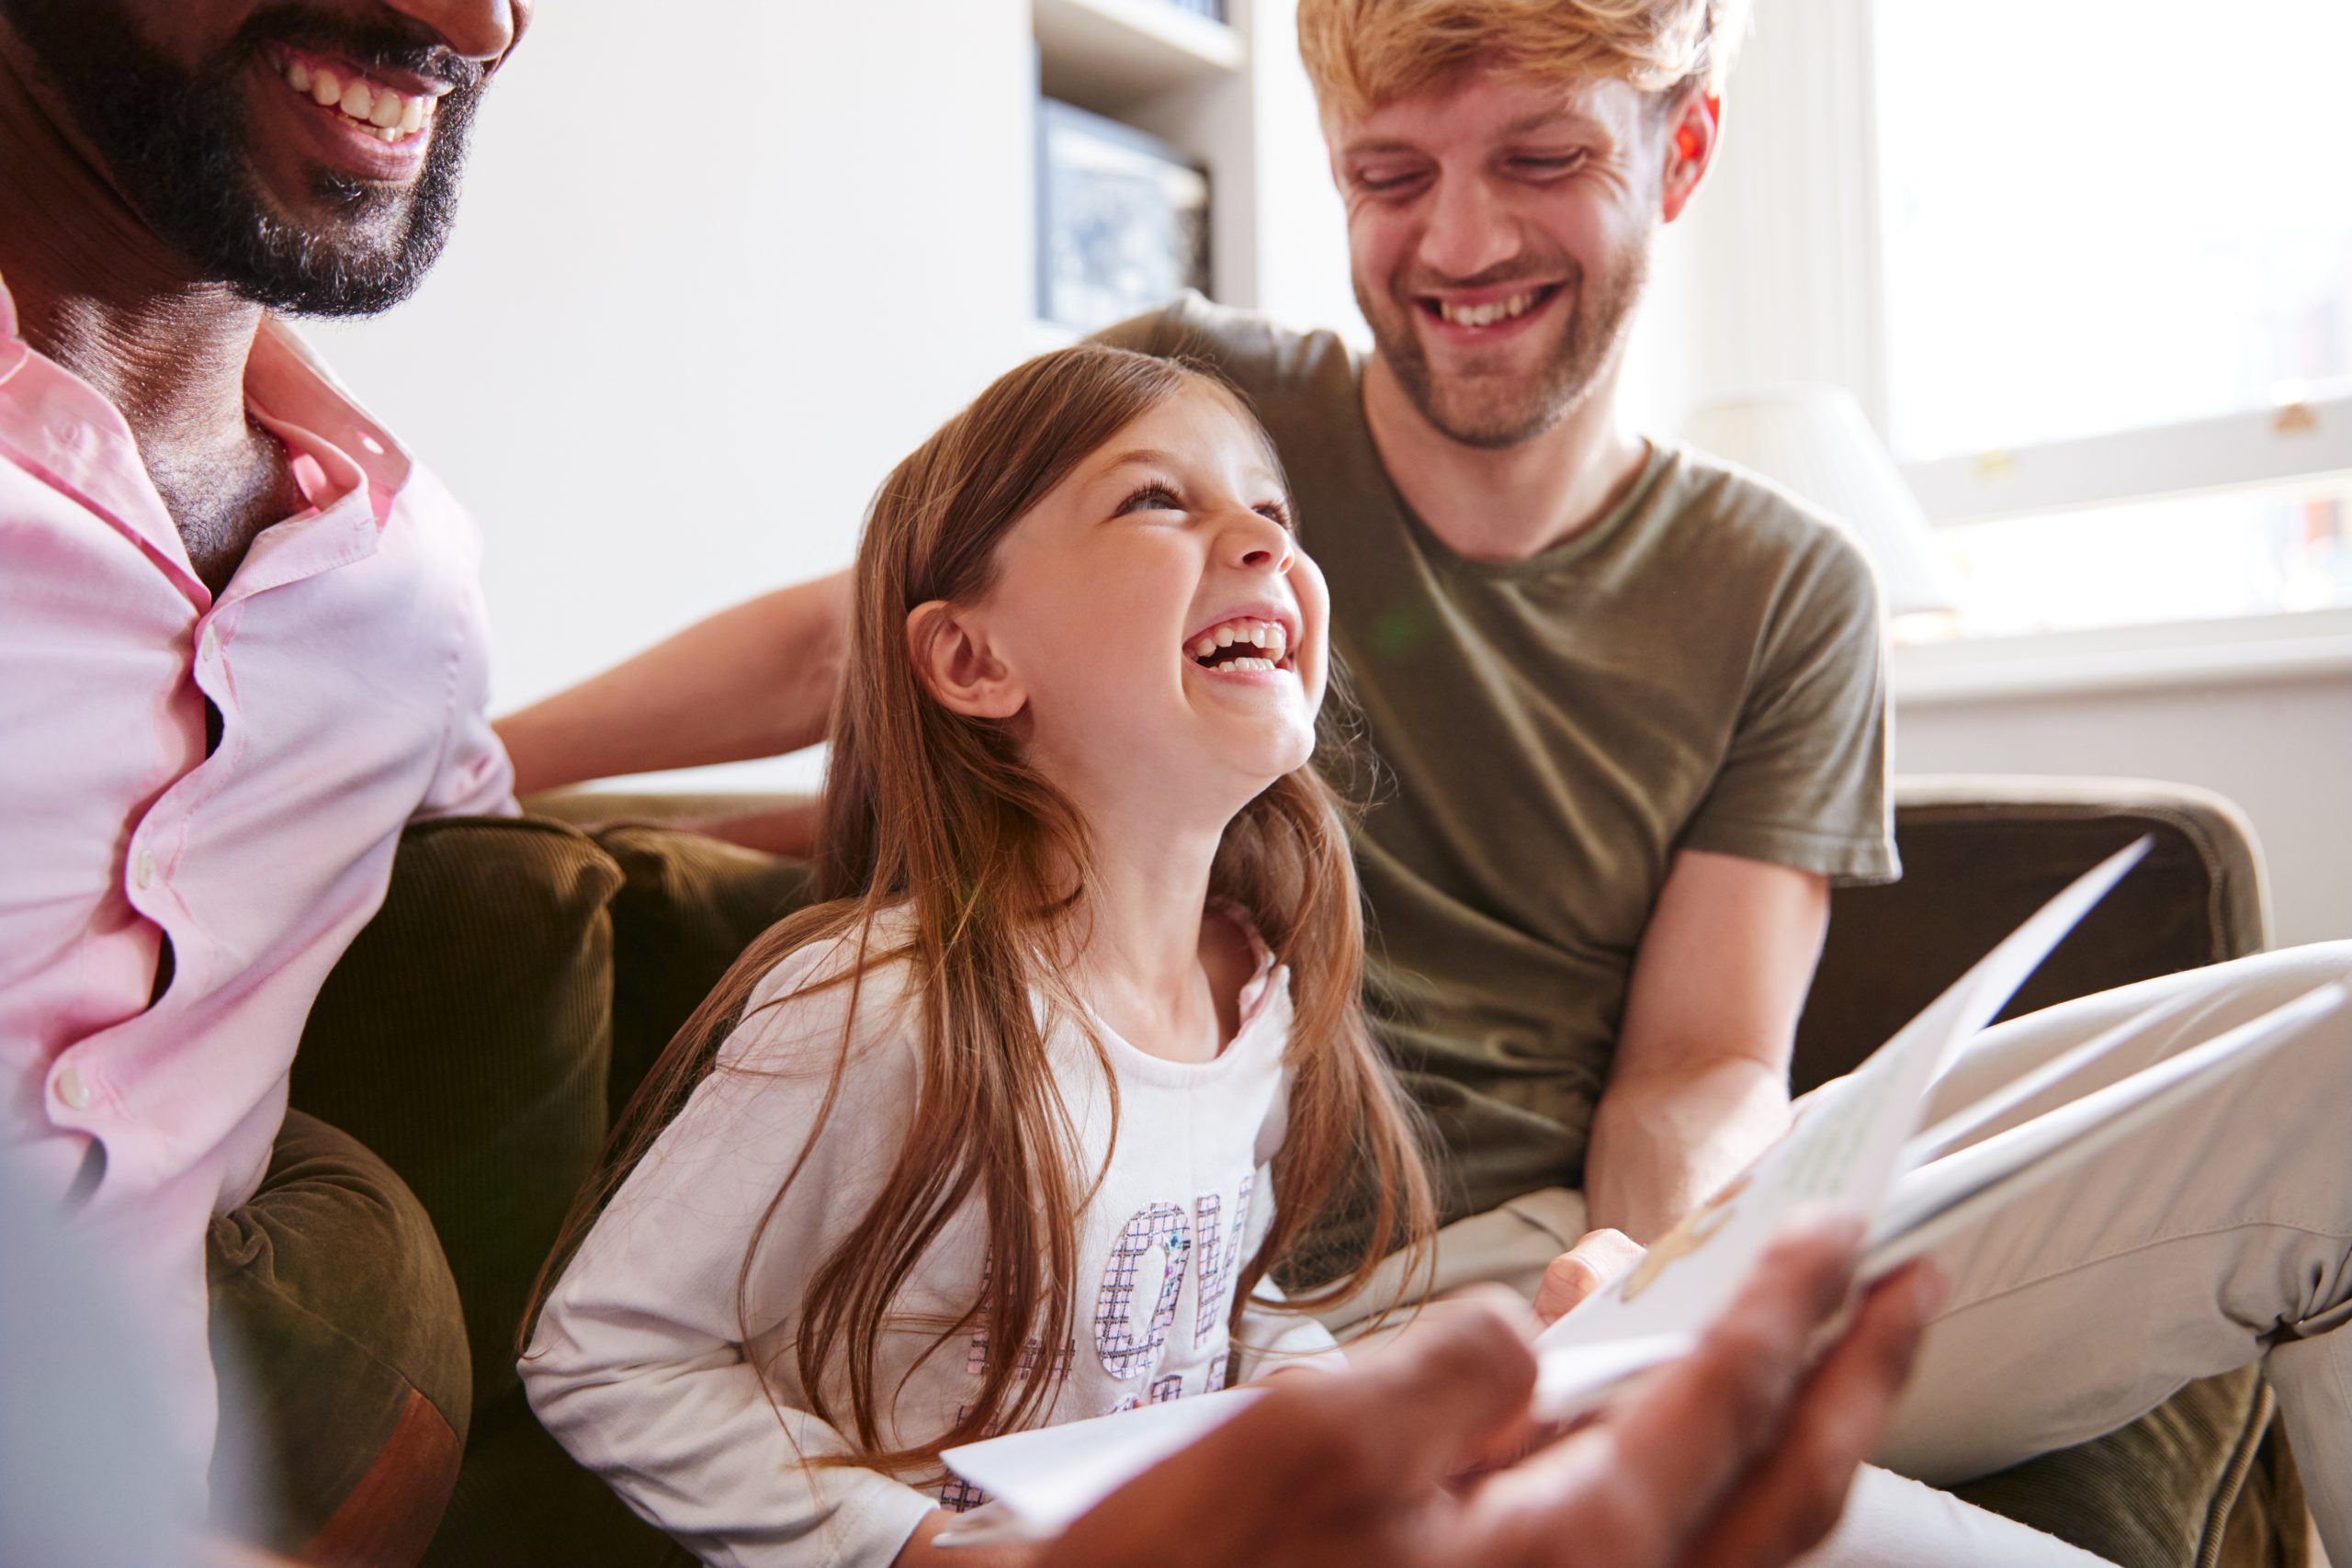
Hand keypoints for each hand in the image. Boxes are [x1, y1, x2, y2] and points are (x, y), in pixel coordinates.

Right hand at [1044, 1214, 1940, 1567]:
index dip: (1797, 1304)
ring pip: (1724, 1536)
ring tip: (1809, 1341)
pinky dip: (1670, 1474)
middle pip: (1780, 1493)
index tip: (1848, 1229)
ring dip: (1784, 1431)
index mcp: (1570, 1561)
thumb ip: (1456, 1371)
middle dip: (1861, 1382)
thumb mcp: (1313, 1440)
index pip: (1727, 1403)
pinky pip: (1632, 1551)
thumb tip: (1528, 1336)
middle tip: (1915, 1291)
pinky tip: (1620, 1408)